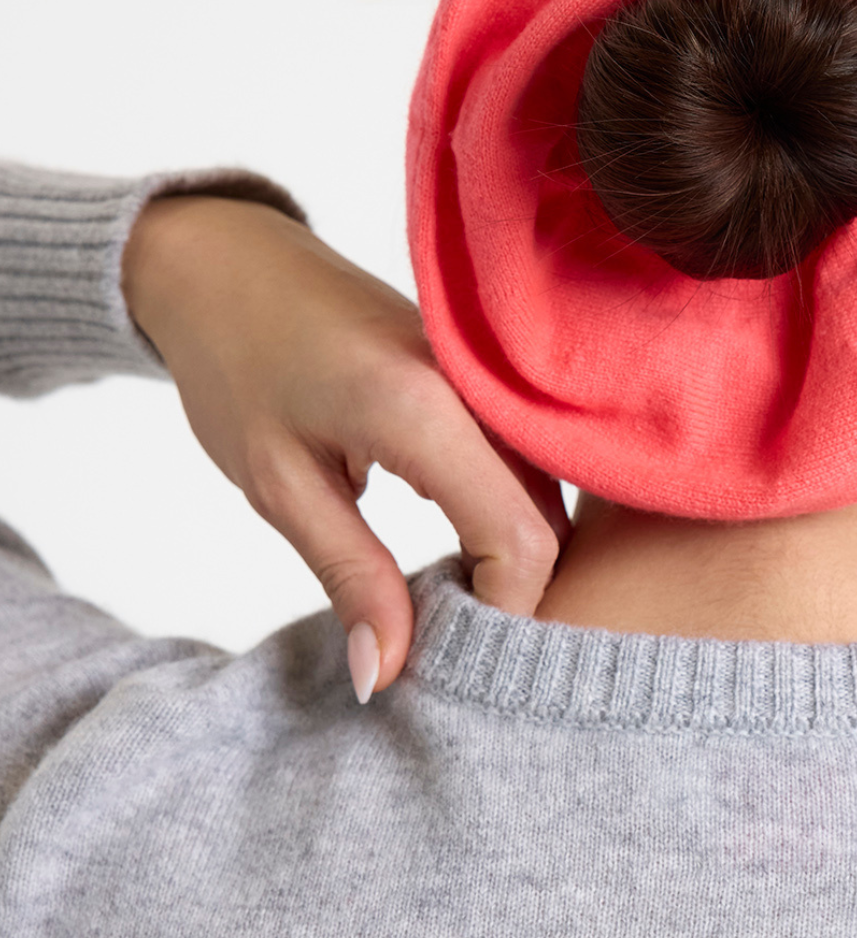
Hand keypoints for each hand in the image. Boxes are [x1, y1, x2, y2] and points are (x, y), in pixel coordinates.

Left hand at [121, 194, 567, 697]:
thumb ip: (349, 579)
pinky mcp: (489, 374)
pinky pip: (529, 459)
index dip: (501, 612)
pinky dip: (506, 511)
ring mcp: (492, 374)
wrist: (228, 262)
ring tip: (447, 592)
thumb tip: (386, 676)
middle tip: (447, 636)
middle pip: (547, 520)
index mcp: (423, 406)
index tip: (450, 653)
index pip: (518, 540)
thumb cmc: (238, 364)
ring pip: (547, 492)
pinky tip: (458, 539)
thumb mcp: (279, 486)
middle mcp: (480, 383)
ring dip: (512, 551)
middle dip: (512, 591)